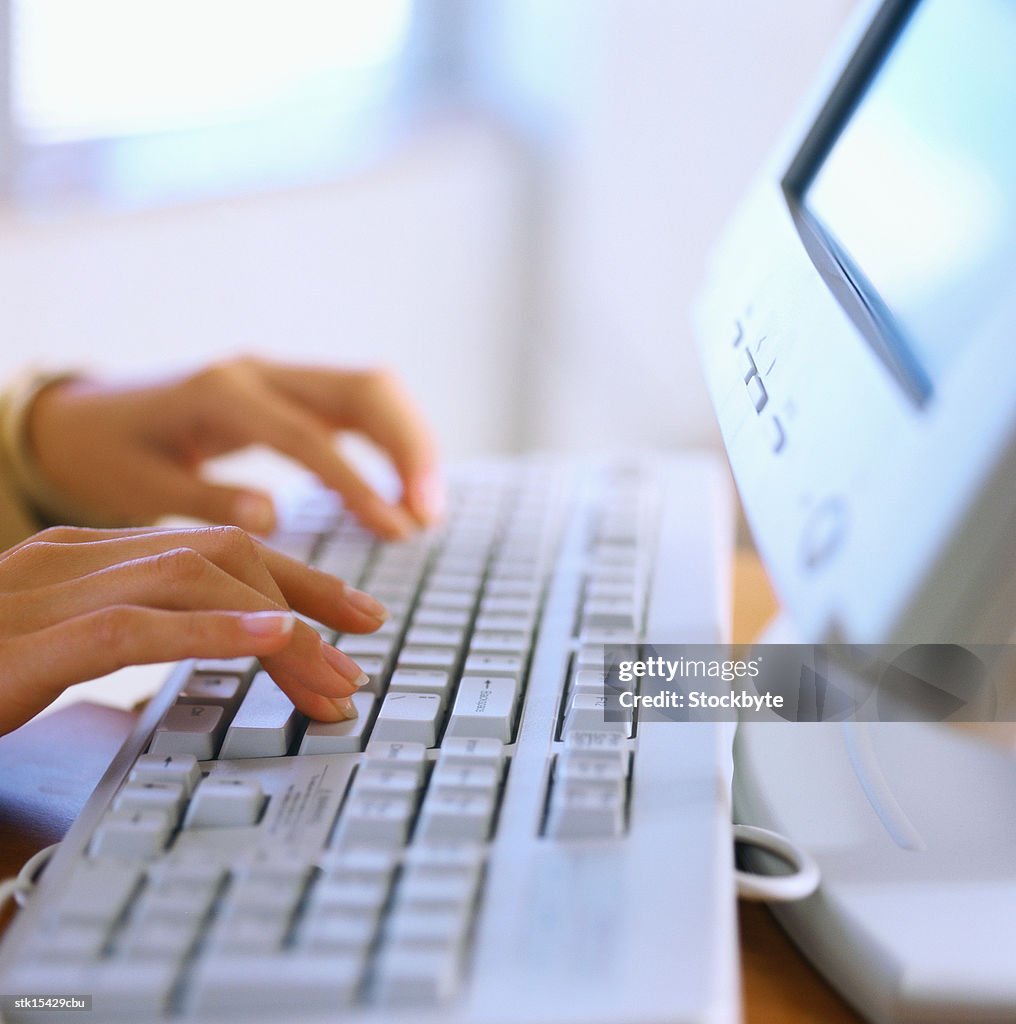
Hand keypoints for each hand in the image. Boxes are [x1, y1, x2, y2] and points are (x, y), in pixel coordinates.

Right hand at [0, 524, 387, 735]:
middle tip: (364, 644)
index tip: (350, 617)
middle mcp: (69, 560)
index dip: (293, 581)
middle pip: (222, 557)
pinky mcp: (22, 643)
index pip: (213, 550)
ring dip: (280, 628)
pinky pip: (135, 625)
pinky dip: (213, 633)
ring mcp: (41, 593)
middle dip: (306, 599)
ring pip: (194, 583)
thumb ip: (131, 631)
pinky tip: (273, 643)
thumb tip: (223, 647)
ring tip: (335, 670)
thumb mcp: (57, 646)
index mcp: (82, 557)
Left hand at [27, 360, 441, 539]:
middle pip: (361, 388)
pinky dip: (390, 442)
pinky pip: (358, 406)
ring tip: (427, 507)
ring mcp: (278, 375)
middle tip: (429, 513)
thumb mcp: (136, 486)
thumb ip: (205, 499)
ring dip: (411, 443)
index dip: (358, 481)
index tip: (396, 527)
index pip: (308, 435)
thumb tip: (273, 516)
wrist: (82, 417)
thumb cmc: (103, 456)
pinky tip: (401, 488)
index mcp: (219, 394)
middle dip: (409, 448)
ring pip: (371, 390)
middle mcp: (258, 371)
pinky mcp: (289, 392)